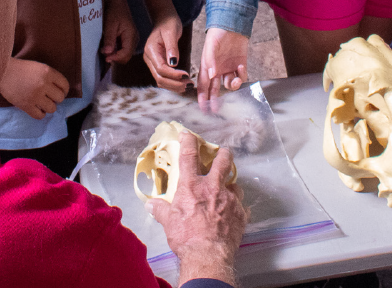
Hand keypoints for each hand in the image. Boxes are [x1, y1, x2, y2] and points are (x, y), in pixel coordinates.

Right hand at [0, 59, 68, 119]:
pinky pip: (40, 116)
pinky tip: (37, 109)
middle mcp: (43, 84)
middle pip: (60, 98)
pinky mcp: (26, 105)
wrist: (3, 72)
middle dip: (56, 98)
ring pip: (52, 108)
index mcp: (48, 72)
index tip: (60, 92)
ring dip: (48, 107)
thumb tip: (60, 91)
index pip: (65, 85)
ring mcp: (35, 96)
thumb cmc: (21, 69)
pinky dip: (40, 114)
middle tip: (49, 97)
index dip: (64, 90)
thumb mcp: (39, 67)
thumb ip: (50, 77)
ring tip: (43, 103)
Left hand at [99, 1, 137, 65]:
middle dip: (115, 58)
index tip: (105, 58)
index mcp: (131, 35)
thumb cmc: (113, 11)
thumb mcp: (109, 24)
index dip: (116, 58)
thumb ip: (109, 39)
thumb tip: (107, 53)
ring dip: (115, 55)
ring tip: (105, 50)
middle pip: (126, 57)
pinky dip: (115, 51)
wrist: (117, 3)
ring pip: (125, 55)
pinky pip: (123, 50)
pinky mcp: (128, 40)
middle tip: (103, 54)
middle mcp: (134, 39)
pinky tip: (108, 47)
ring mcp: (132, 40)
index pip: (126, 54)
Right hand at [143, 14, 190, 92]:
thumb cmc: (169, 23)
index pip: (161, 69)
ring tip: (188, 85)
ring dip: (174, 86)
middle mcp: (149, 58)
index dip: (173, 75)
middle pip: (159, 78)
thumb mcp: (172, 32)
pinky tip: (183, 83)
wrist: (164, 19)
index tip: (186, 75)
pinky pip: (163, 77)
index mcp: (151, 50)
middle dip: (174, 84)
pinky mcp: (158, 64)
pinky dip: (173, 82)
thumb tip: (173, 63)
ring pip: (161, 80)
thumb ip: (172, 47)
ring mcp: (152, 62)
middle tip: (189, 84)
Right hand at [148, 133, 245, 285]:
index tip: (188, 135)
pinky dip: (236, 206)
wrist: (208, 255)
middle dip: (223, 154)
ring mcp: (229, 199)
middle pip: (222, 161)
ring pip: (235, 183)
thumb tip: (151, 205)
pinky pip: (241, 205)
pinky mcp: (240, 213)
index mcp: (192, 186)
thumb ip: (160, 210)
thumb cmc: (186, 237)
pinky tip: (232, 212)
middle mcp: (212, 188)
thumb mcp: (168, 222)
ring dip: (230, 184)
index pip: (189, 156)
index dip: (188, 141)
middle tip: (223, 153)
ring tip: (227, 188)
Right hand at [196, 28, 248, 110]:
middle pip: (215, 88)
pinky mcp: (240, 64)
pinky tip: (240, 67)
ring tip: (234, 79)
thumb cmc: (217, 34)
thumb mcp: (211, 47)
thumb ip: (211, 62)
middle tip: (216, 110)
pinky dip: (242, 74)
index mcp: (207, 67)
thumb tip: (211, 77)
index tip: (203, 108)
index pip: (203, 85)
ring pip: (230, 84)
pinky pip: (241, 76)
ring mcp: (229, 68)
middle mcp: (217, 70)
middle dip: (215, 99)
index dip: (202, 97)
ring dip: (232, 85)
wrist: (232, 24)